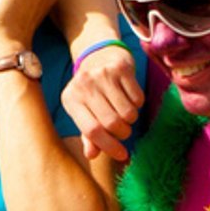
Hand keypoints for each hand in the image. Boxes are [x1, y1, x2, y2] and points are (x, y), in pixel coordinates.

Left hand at [62, 45, 143, 161]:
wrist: (100, 54)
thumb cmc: (91, 91)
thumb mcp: (83, 111)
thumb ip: (87, 135)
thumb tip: (92, 155)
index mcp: (70, 99)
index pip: (91, 130)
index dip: (109, 146)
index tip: (122, 155)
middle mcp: (84, 85)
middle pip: (112, 123)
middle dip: (122, 133)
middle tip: (123, 131)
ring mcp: (103, 74)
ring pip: (128, 113)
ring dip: (131, 120)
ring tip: (124, 113)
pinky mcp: (121, 68)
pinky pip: (138, 99)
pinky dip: (137, 105)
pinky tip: (128, 97)